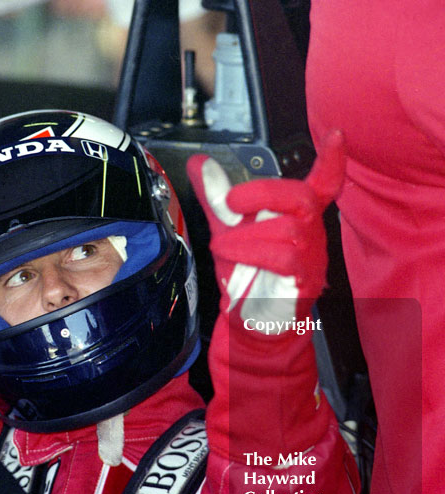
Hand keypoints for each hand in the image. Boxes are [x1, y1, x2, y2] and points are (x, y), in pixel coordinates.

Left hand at [185, 131, 345, 333]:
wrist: (250, 317)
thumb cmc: (247, 271)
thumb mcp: (227, 227)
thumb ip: (215, 196)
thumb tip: (199, 163)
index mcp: (296, 214)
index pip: (324, 183)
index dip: (332, 160)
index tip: (334, 135)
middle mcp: (310, 231)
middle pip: (301, 198)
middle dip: (262, 193)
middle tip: (231, 204)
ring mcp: (311, 256)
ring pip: (286, 230)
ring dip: (243, 235)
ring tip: (223, 246)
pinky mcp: (305, 280)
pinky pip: (282, 257)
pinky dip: (249, 253)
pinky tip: (232, 256)